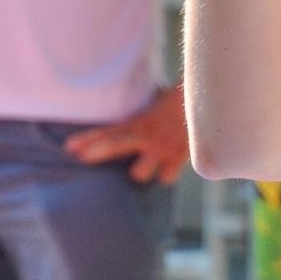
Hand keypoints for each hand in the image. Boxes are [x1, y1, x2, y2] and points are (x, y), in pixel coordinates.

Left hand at [64, 85, 189, 183]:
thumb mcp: (155, 103)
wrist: (211, 101)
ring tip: (140, 167)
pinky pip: (166, 177)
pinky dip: (165, 173)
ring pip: (140, 173)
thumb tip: (118, 116)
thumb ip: (137, 117)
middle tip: (84, 157)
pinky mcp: (181, 157)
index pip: (109, 131)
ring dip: (140, 171)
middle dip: (101, 150)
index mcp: (140, 123)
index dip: (88, 139)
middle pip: (117, 143)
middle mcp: (149, 136)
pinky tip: (165, 170)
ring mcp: (164, 148)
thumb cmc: (179, 103)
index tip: (70, 147)